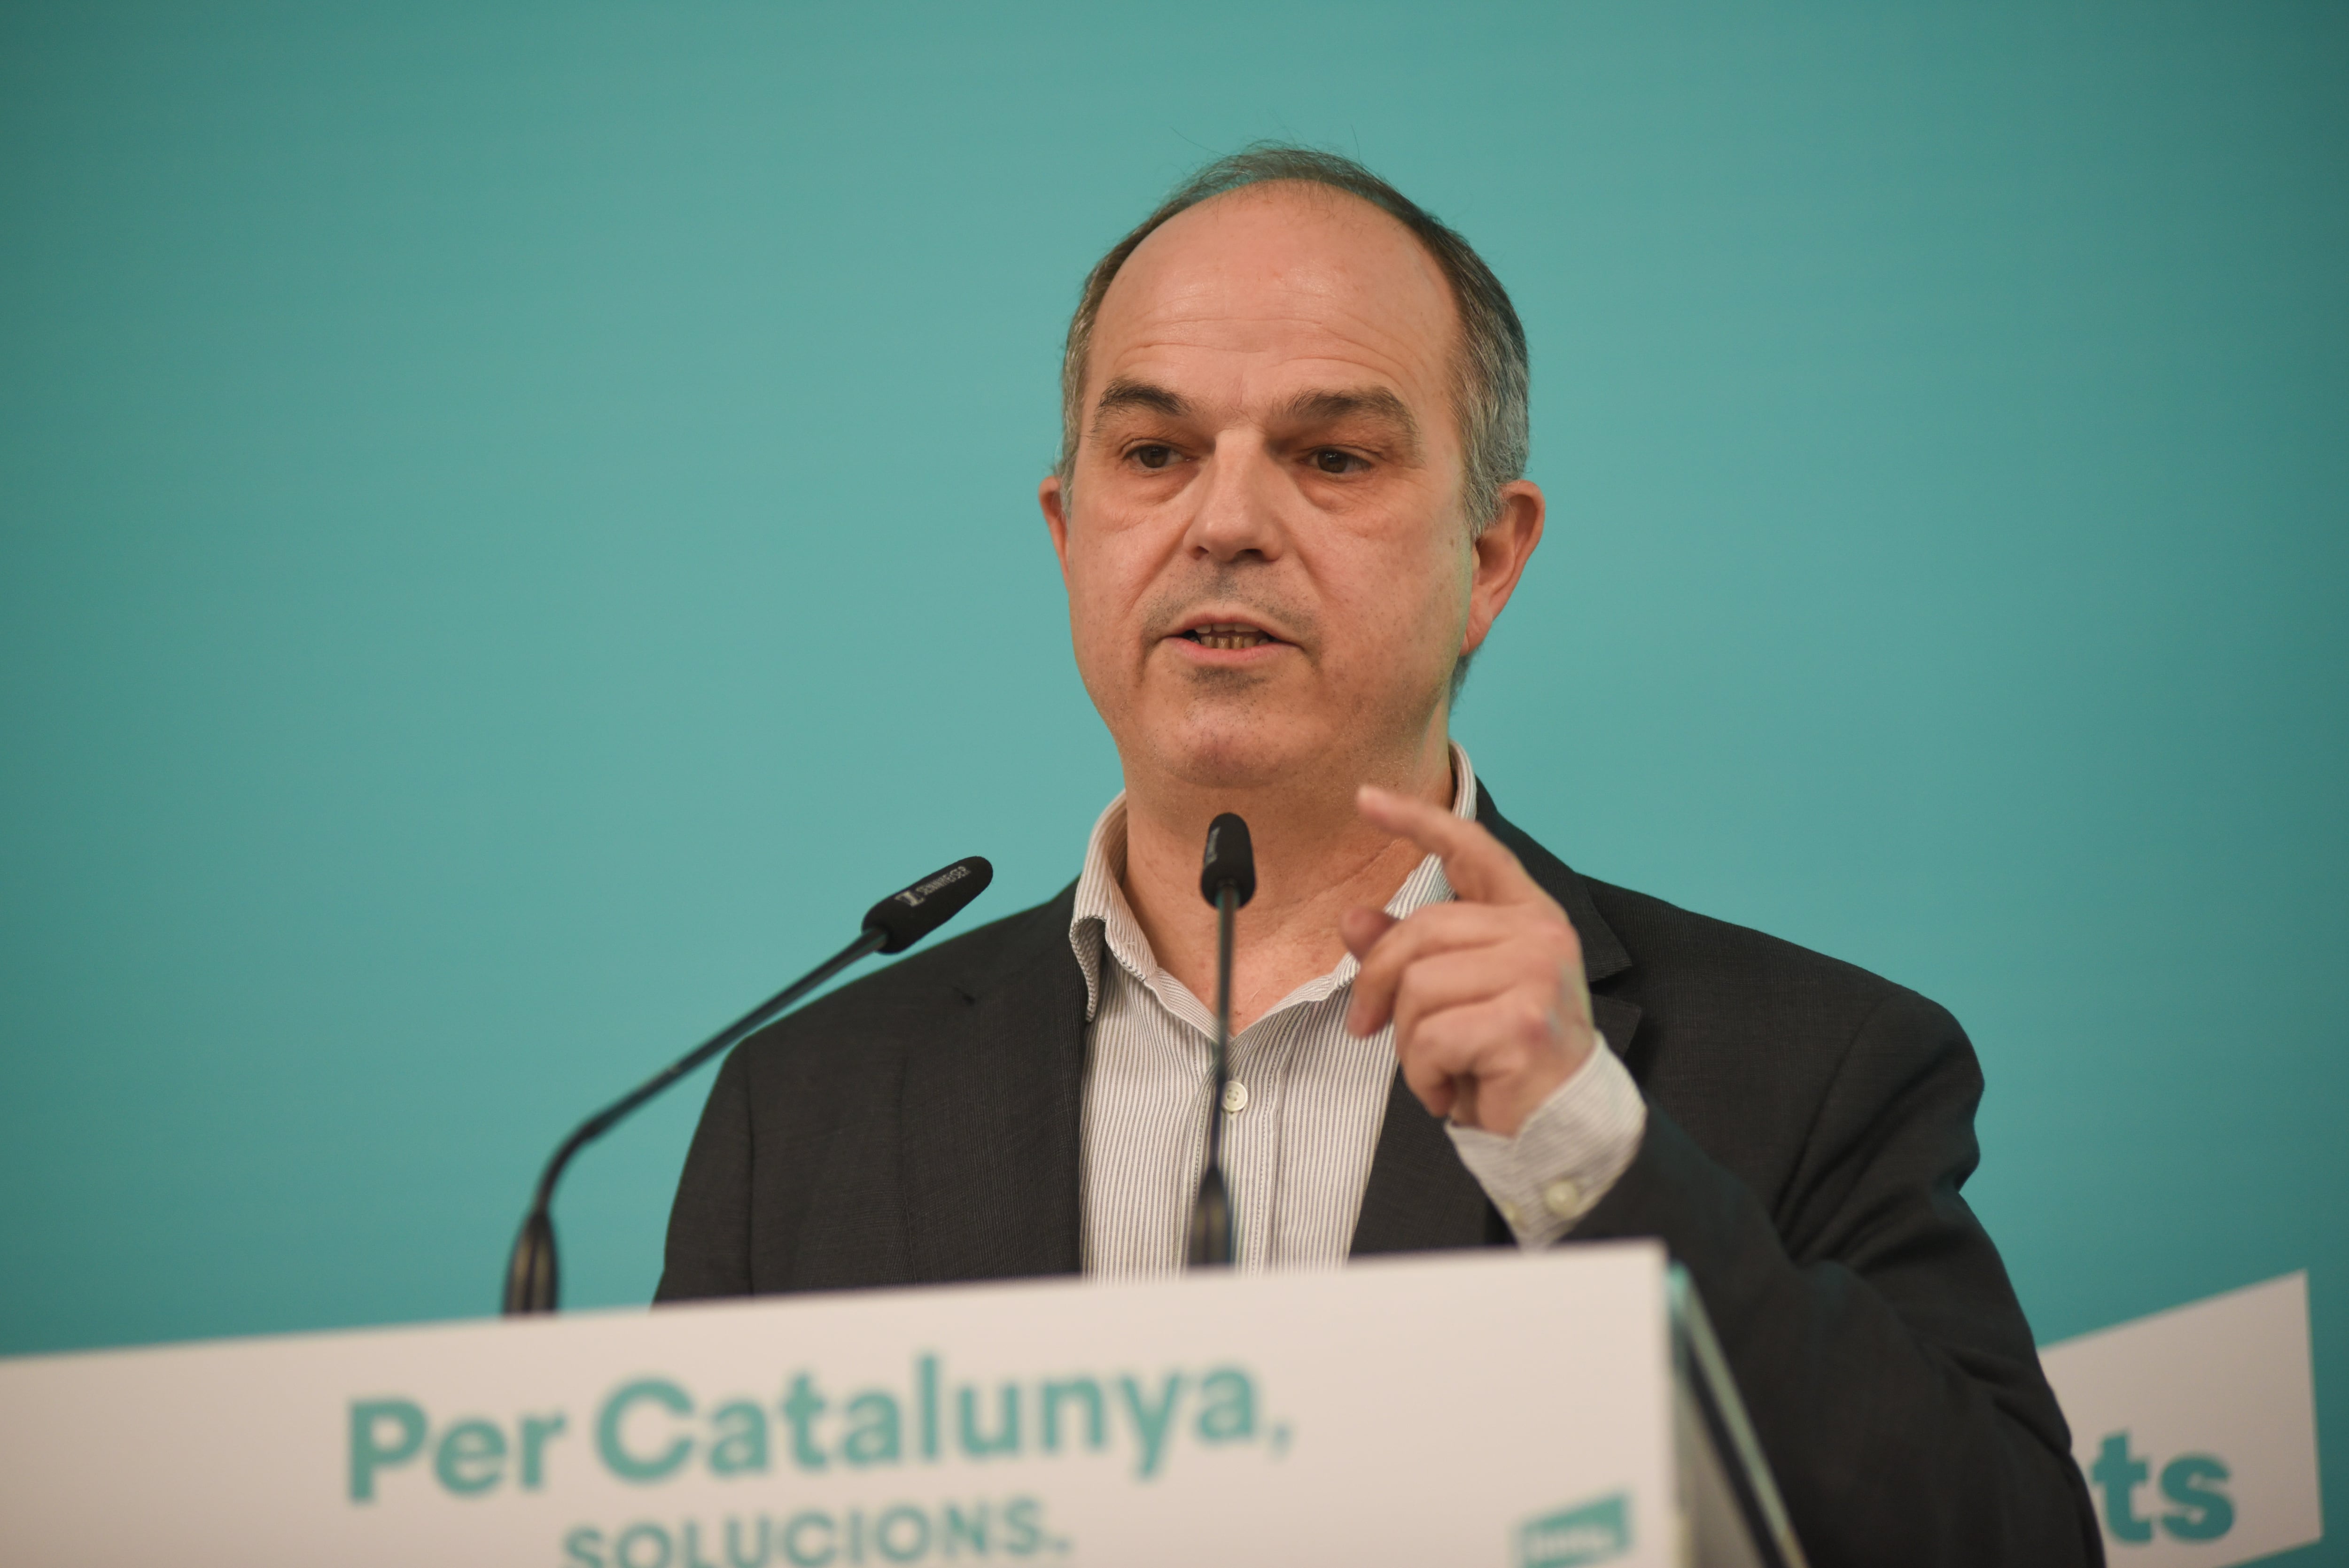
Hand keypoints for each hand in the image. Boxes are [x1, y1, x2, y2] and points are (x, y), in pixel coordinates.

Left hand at [1341, 784, 1596, 1136]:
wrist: (1562, 1128)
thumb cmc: (1507, 1060)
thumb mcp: (1452, 998)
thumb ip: (1408, 954)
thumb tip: (1352, 918)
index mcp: (1527, 915)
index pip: (1470, 847)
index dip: (1416, 820)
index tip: (1366, 799)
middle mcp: (1540, 934)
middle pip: (1419, 933)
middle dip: (1379, 986)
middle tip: (1367, 1027)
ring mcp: (1537, 974)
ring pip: (1419, 987)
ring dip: (1410, 1043)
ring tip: (1440, 1068)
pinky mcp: (1524, 1021)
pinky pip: (1432, 1037)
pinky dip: (1425, 1074)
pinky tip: (1453, 1090)